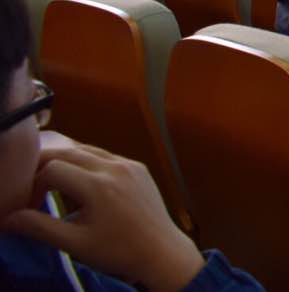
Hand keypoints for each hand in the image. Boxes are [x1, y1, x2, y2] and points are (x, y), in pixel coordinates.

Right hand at [1, 133, 204, 291]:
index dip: (34, 183)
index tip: (31, 202)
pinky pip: (105, 155)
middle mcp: (115, 168)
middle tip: (33, 186)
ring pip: (87, 150)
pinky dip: (86, 162)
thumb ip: (40, 227)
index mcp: (98, 186)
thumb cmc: (117, 251)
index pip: (52, 168)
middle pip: (68, 152)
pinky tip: (79, 181)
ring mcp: (129, 164)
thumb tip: (9, 218)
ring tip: (52, 183)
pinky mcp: (138, 167)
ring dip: (65, 161)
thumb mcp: (75, 243)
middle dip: (45, 165)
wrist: (161, 252)